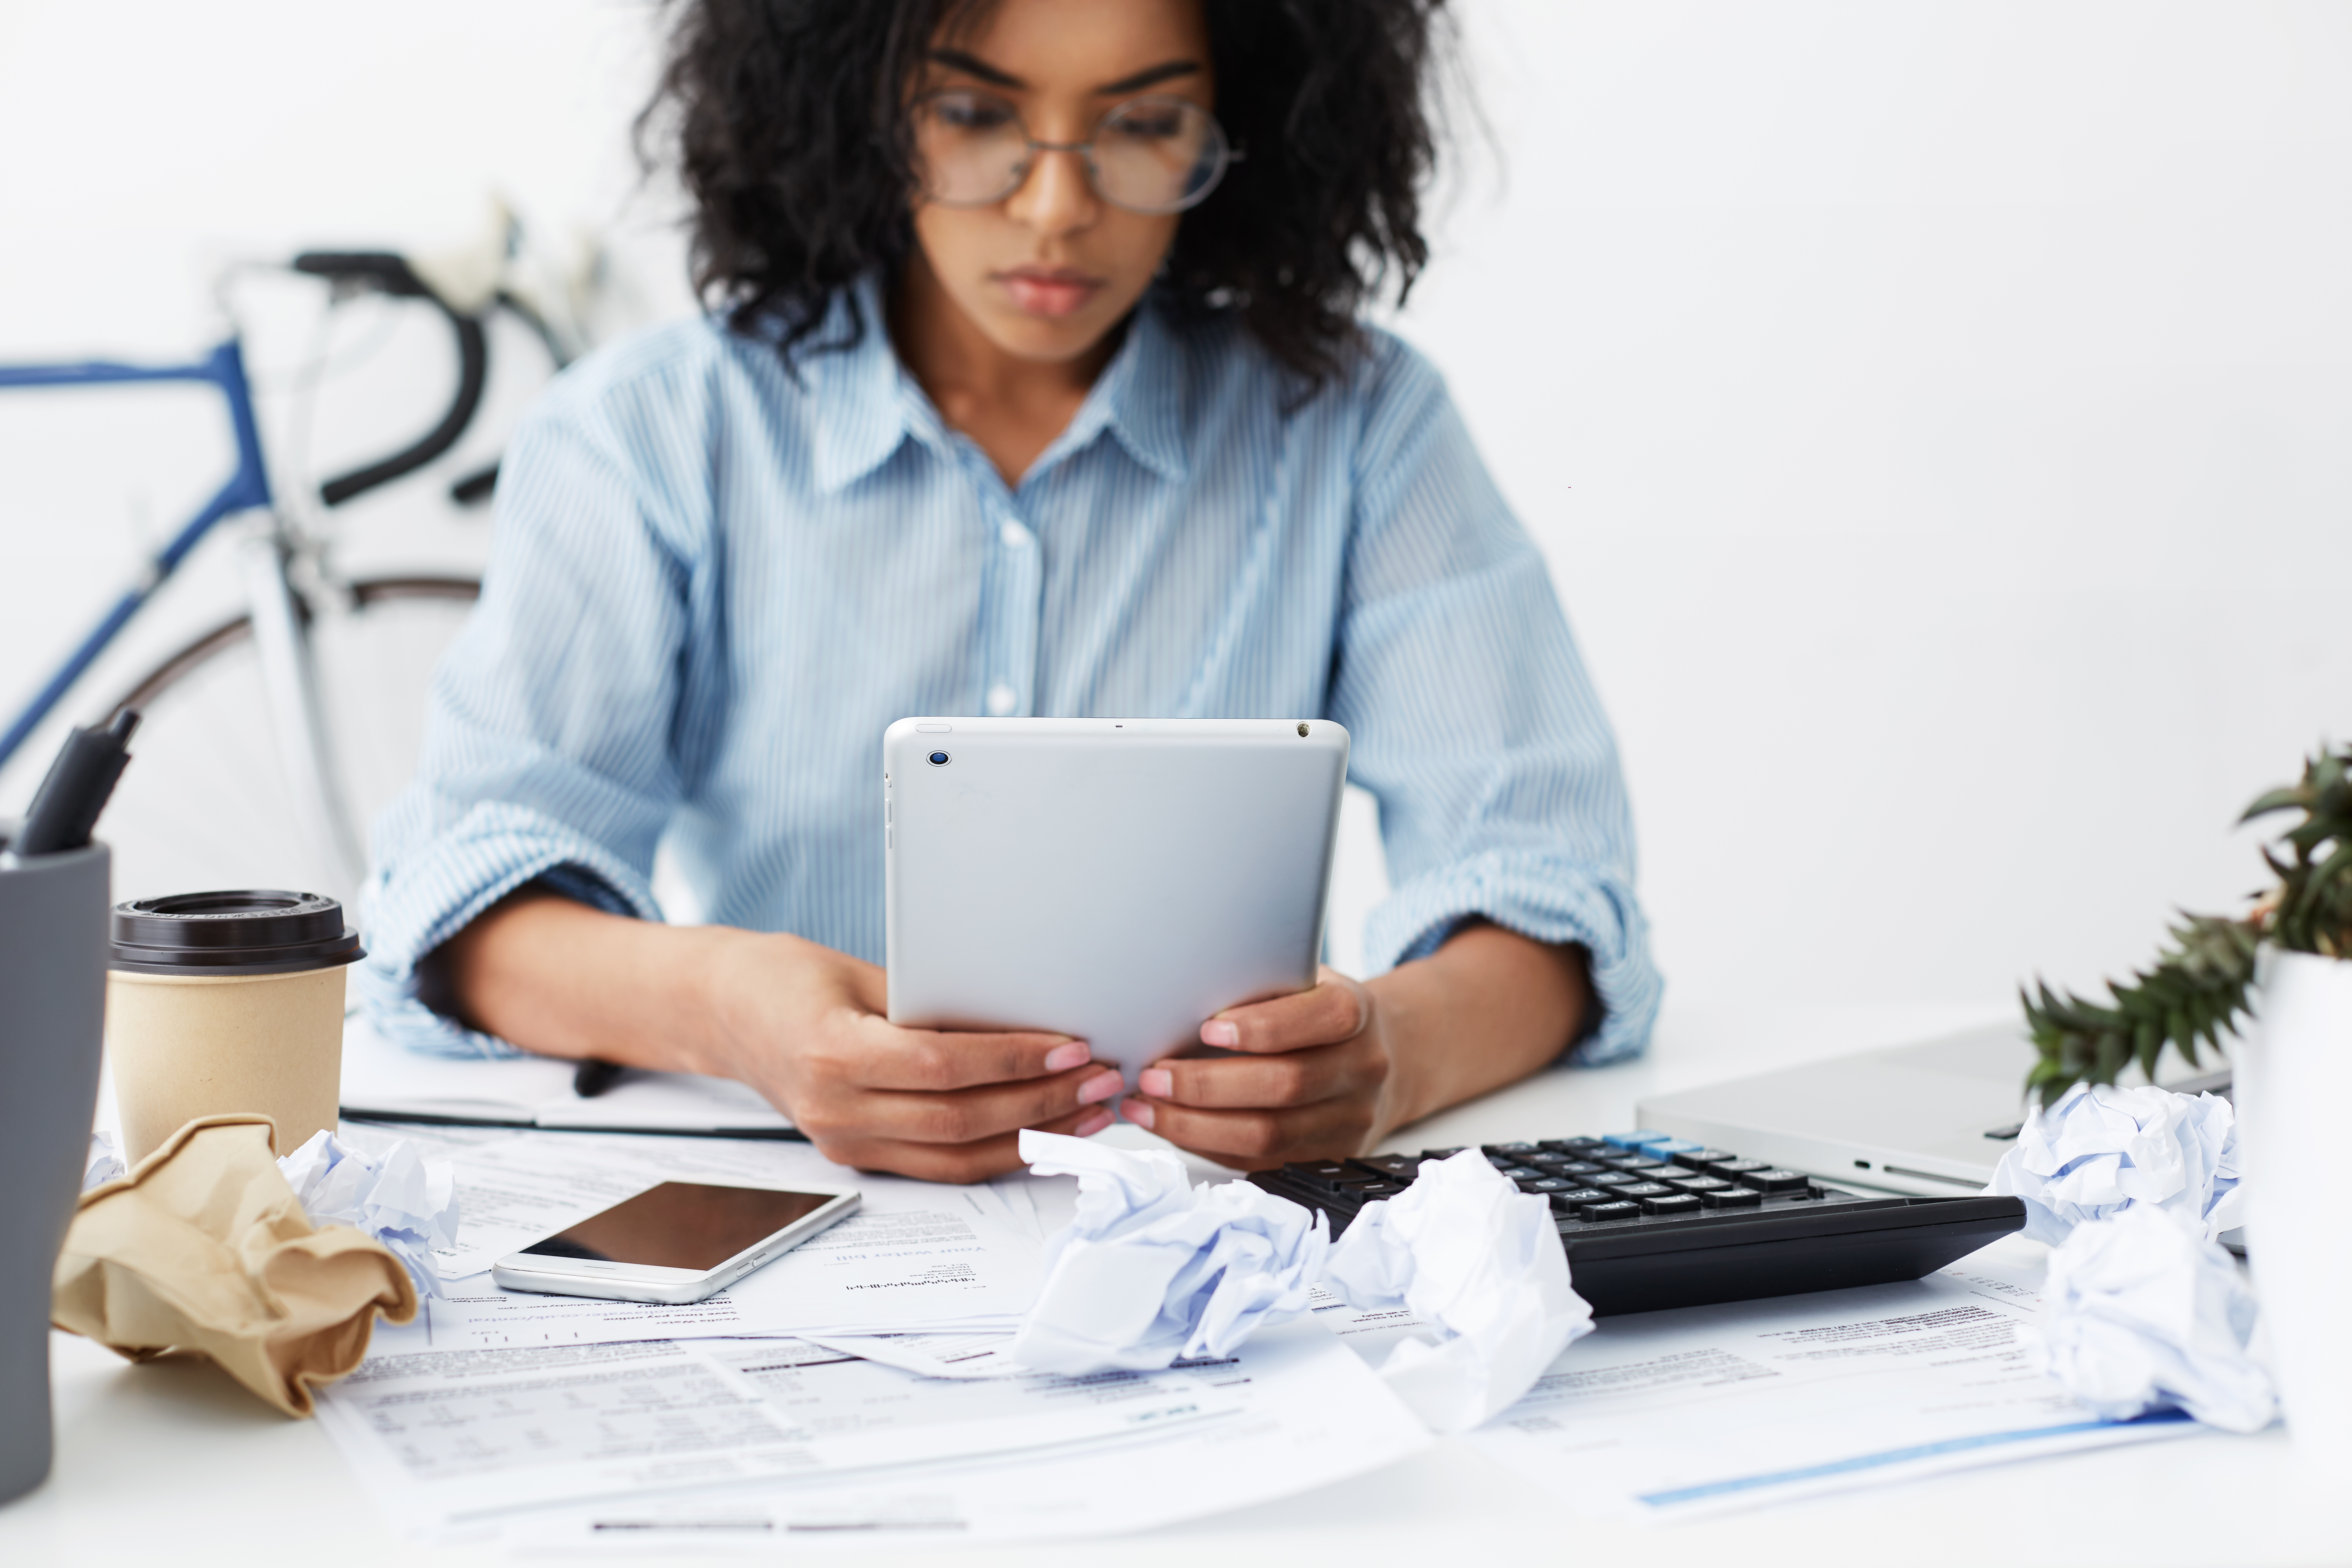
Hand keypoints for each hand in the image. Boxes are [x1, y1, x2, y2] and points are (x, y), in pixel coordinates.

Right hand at [703, 931, 1123, 1181]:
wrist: (723, 1013)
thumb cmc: (786, 978)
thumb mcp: (858, 973)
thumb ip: (929, 1001)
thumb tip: (1021, 1015)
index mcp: (832, 1054)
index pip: (942, 1068)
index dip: (1013, 1060)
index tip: (1072, 1046)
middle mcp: (835, 1109)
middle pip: (959, 1120)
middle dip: (1042, 1102)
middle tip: (1103, 1080)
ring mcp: (843, 1142)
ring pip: (956, 1158)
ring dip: (1032, 1137)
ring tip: (1090, 1113)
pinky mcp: (855, 1155)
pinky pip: (938, 1166)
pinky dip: (997, 1154)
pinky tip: (1042, 1133)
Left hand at [1115, 966, 1405, 1167]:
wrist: (1376, 1054)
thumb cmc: (1314, 1010)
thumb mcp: (1300, 980)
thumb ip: (1257, 985)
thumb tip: (1174, 1000)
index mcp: (1356, 1011)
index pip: (1319, 1019)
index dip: (1262, 1027)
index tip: (1206, 1028)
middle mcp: (1361, 1068)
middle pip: (1285, 1086)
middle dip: (1208, 1085)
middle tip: (1153, 1076)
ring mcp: (1349, 1119)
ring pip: (1269, 1135)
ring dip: (1196, 1124)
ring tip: (1147, 1106)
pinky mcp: (1327, 1155)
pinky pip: (1260, 1160)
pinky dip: (1207, 1144)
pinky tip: (1171, 1126)